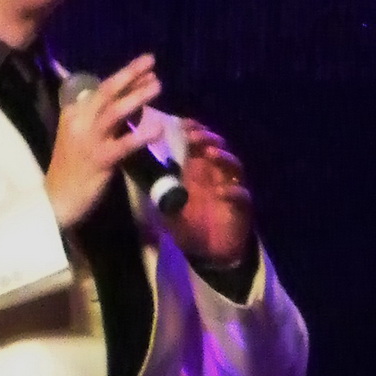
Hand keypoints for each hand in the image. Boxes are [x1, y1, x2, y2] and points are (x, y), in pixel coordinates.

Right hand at [44, 54, 161, 229]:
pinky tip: (158, 129)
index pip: (100, 90)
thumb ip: (99, 120)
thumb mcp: (79, 136)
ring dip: (136, 97)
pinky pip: (124, 145)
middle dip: (129, 75)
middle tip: (151, 61)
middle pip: (106, 93)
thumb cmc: (71, 168)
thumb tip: (130, 104)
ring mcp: (88, 140)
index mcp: (72, 114)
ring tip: (157, 85)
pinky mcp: (99, 160)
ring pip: (114, 112)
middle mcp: (79, 122)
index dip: (125, 77)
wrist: (56, 199)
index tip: (145, 67)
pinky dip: (141, 135)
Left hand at [164, 119, 253, 266]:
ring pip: (233, 166)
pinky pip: (242, 195)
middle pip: (217, 147)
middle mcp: (216, 173)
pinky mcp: (242, 206)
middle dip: (206, 138)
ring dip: (222, 157)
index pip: (198, 143)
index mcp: (199, 170)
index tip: (181, 124)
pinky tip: (222, 191)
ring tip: (210, 153)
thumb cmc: (188, 224)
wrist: (210, 251)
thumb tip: (133, 169)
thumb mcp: (166, 206)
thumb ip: (156, 188)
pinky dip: (233, 191)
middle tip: (193, 134)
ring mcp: (232, 187)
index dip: (192, 131)